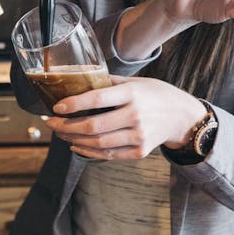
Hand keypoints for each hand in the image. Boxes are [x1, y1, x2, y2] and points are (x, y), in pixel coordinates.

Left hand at [46, 75, 200, 161]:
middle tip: (51, 123)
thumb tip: (78, 79)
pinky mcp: (139, 152)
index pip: (97, 99)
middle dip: (66, 126)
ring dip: (73, 139)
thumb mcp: (135, 82)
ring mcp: (138, 136)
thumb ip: (108, 83)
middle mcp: (135, 116)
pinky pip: (108, 155)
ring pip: (97, 143)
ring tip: (60, 133)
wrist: (182, 116)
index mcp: (132, 94)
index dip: (74, 104)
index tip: (56, 107)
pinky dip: (88, 152)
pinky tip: (75, 145)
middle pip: (93, 126)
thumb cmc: (155, 94)